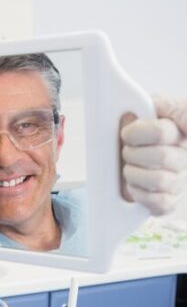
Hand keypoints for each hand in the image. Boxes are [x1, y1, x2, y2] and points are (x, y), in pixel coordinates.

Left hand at [121, 97, 186, 214]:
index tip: (127, 133)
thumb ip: (152, 104)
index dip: (140, 132)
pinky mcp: (171, 200)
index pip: (164, 131)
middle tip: (126, 151)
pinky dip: (140, 194)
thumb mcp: (152, 107)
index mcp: (181, 129)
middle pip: (162, 156)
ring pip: (161, 180)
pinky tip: (134, 185)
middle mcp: (185, 154)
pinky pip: (160, 202)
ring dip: (135, 174)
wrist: (142, 151)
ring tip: (129, 168)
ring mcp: (181, 179)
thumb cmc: (146, 130)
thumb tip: (147, 107)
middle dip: (134, 154)